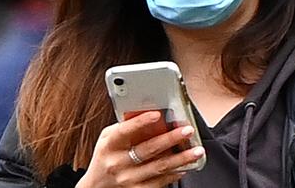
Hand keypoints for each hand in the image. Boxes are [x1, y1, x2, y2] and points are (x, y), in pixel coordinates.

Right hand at [76, 111, 204, 187]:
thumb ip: (126, 126)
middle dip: (170, 139)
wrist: (97, 186)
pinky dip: (175, 174)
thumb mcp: (108, 138)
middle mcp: (118, 163)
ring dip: (181, 159)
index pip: (125, 131)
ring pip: (159, 167)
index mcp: (109, 145)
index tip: (157, 114)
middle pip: (148, 149)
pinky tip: (186, 167)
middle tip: (187, 130)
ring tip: (197, 151)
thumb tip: (150, 113)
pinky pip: (160, 182)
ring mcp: (128, 179)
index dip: (141, 122)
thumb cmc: (107, 155)